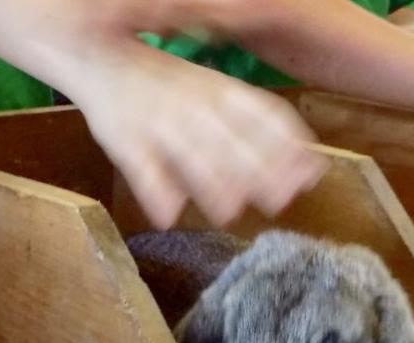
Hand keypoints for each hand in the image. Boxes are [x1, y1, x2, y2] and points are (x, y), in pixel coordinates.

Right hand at [72, 44, 329, 227]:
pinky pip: (141, 166)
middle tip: (280, 201)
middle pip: (231, 138)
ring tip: (229, 213)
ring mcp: (159, 121)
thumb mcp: (215, 93)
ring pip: (189, 152)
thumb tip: (311, 165)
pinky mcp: (125, 140)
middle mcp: (194, 104)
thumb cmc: (168, 85)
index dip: (289, 146)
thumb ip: (257, 128)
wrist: (102, 57)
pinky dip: (153, 191)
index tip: (310, 174)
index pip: (263, 115)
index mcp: (220, 90)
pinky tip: (168, 216)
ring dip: (210, 184)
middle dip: (258, 170)